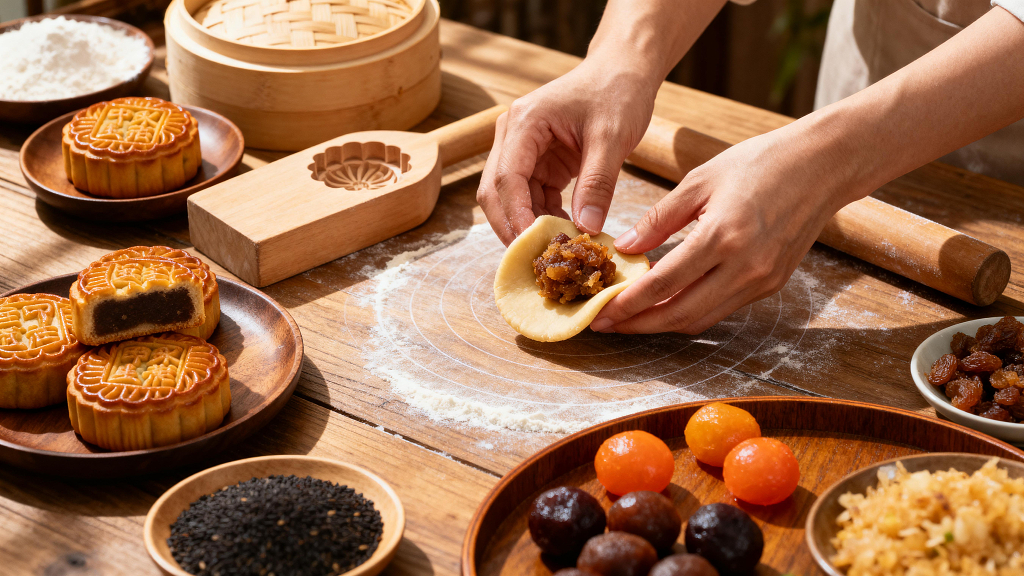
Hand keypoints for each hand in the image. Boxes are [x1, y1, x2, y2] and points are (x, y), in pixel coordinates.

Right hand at [477, 58, 658, 243]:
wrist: (623, 71)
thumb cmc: (617, 92)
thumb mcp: (613, 137)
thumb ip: (598, 183)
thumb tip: (586, 228)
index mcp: (524, 122)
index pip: (505, 177)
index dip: (516, 215)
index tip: (533, 245)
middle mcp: (513, 136)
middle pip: (496, 192)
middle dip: (513, 227)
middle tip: (539, 259)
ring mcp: (522, 151)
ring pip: (512, 200)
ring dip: (530, 227)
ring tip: (557, 251)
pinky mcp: (537, 163)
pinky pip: (532, 199)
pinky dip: (545, 219)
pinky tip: (567, 234)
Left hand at [590, 122, 860, 334]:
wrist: (823, 164)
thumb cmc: (760, 163)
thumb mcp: (700, 181)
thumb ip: (659, 219)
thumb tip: (624, 247)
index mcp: (722, 235)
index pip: (664, 282)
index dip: (628, 302)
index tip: (600, 311)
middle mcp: (745, 266)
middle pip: (680, 313)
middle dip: (638, 324)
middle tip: (606, 323)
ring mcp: (762, 280)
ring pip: (701, 319)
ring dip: (662, 323)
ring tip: (630, 318)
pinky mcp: (772, 284)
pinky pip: (722, 309)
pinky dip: (690, 311)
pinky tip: (666, 302)